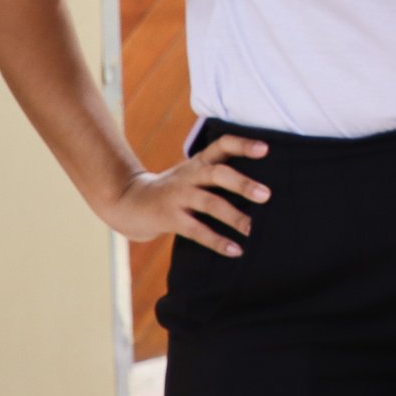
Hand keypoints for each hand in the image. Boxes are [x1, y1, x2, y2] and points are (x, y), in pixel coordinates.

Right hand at [102, 136, 271, 255]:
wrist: (128, 202)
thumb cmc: (174, 189)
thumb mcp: (193, 174)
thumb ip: (220, 174)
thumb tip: (263, 188)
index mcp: (199, 162)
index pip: (222, 146)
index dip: (243, 145)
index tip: (266, 149)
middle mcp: (189, 176)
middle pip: (218, 173)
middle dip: (242, 184)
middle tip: (267, 195)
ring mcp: (178, 196)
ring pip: (209, 203)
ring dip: (233, 216)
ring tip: (253, 229)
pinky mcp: (169, 218)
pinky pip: (196, 230)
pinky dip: (217, 241)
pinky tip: (236, 250)